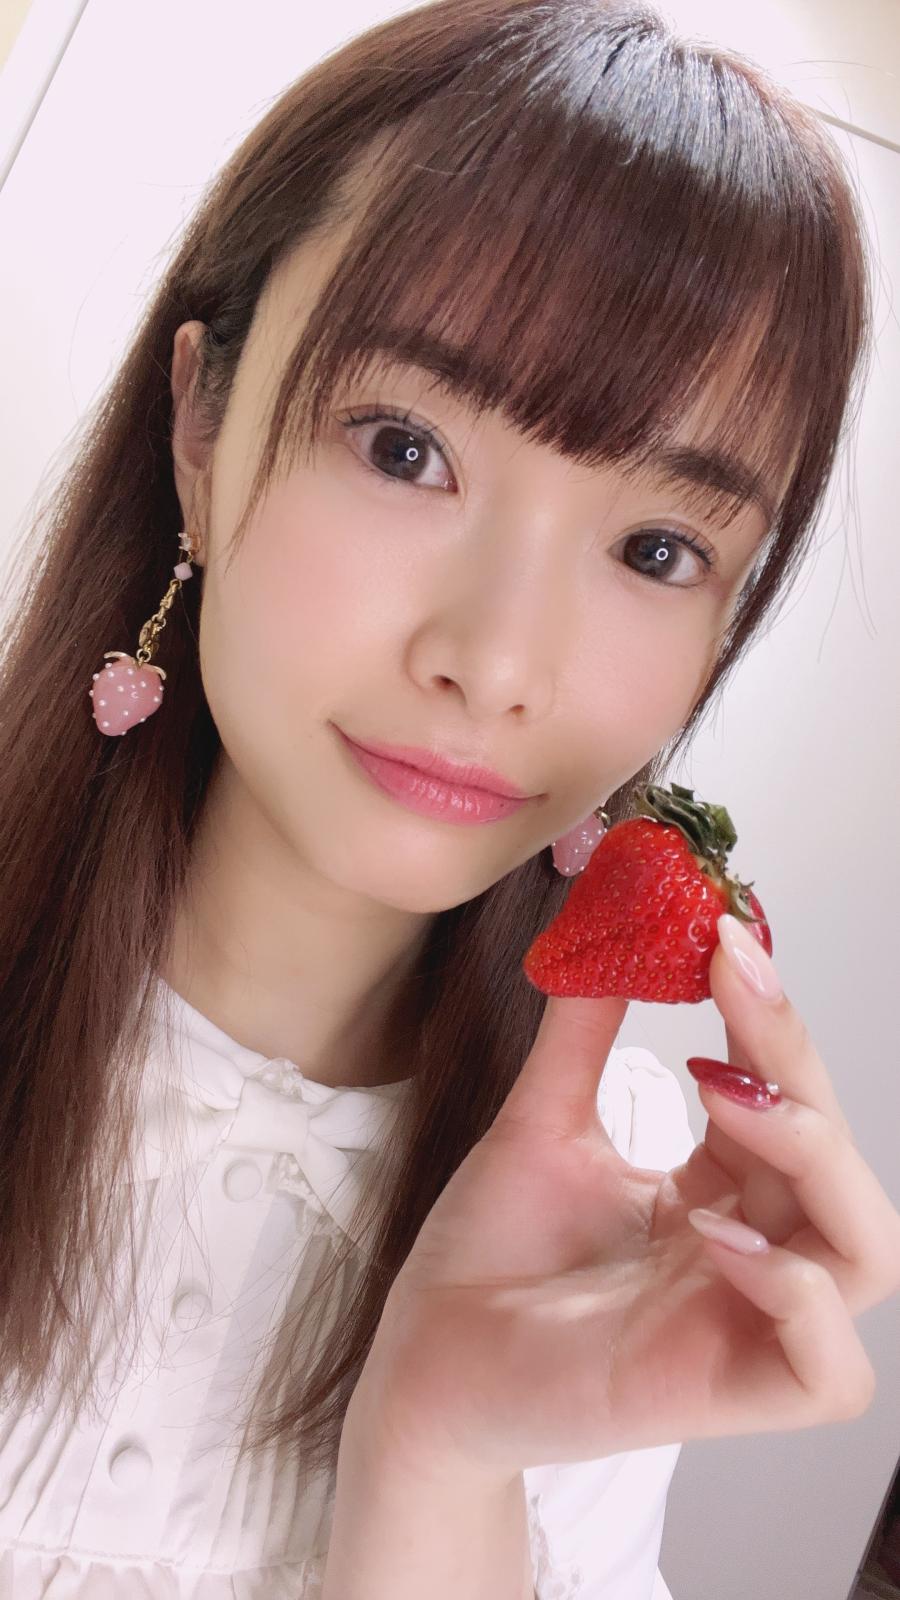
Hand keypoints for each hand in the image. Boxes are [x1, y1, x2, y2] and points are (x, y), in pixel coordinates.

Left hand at [358, 926, 899, 1485]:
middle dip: (797, 1067)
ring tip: (723, 1100)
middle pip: (840, 1163)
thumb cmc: (485, 1255)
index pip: (787, 1101)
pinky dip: (797, 1293)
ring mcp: (742, 1328)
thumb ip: (583, 1034)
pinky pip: (830, 1369)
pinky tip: (717, 1237)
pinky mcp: (725, 1397)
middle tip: (730, 987)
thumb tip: (608, 922)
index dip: (772, 1021)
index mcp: (720, 1193)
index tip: (724, 936)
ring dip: (814, 1159)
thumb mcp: (542, 1123)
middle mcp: (749, 1255)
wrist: (419, 1356)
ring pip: (866, 1251)